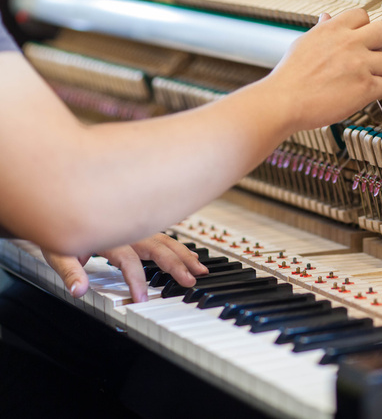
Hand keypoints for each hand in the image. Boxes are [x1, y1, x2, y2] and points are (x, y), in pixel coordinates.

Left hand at [41, 233, 207, 302]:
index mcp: (110, 237)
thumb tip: (78, 290)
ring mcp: (138, 228)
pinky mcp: (142, 228)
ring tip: (200, 270)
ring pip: (167, 241)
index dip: (136, 281)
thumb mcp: (59, 251)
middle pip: (158, 248)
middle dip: (176, 265)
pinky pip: (166, 237)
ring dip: (185, 256)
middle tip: (190, 281)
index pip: (128, 261)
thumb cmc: (63, 229)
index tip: (142, 300)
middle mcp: (128, 231)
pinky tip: (192, 256)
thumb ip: (70, 271)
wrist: (63, 203)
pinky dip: (181, 248)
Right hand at [264, 9, 381, 130]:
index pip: (363, 15)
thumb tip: (327, 17)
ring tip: (361, 81)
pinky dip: (374, 93)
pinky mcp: (366, 87)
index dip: (363, 29)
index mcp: (333, 29)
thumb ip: (322, 31)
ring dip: (379, 72)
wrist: (285, 101)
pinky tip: (358, 95)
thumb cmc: (290, 77)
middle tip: (371, 57)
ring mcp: (360, 64)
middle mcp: (349, 43)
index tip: (359, 40)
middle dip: (381, 44)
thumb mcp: (304, 43)